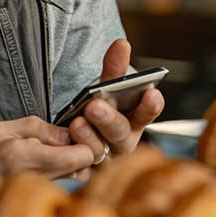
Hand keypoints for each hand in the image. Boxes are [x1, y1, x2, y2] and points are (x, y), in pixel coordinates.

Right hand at [0, 115, 94, 186]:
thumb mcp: (3, 129)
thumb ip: (39, 128)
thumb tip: (68, 132)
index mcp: (28, 156)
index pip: (82, 156)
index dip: (85, 144)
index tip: (78, 138)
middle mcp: (36, 179)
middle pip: (83, 172)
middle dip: (80, 158)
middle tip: (67, 146)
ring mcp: (37, 193)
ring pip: (74, 182)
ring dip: (71, 169)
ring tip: (52, 158)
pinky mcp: (35, 200)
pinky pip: (60, 189)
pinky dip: (59, 179)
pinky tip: (44, 170)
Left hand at [69, 39, 164, 162]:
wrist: (80, 137)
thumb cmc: (102, 109)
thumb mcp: (107, 90)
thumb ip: (114, 69)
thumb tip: (121, 43)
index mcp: (136, 120)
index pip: (148, 112)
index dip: (150, 106)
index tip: (151, 94)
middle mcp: (124, 142)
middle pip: (121, 133)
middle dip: (109, 119)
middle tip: (95, 106)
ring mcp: (106, 161)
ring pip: (99, 152)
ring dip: (88, 137)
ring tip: (76, 122)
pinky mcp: (86, 174)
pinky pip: (79, 169)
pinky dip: (73, 158)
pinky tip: (64, 147)